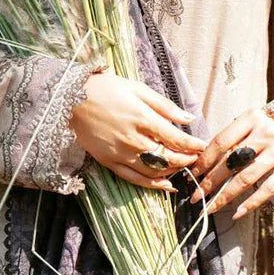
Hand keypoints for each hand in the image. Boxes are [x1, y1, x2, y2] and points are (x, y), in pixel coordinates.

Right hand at [70, 70, 207, 192]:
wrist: (70, 99)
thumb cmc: (105, 88)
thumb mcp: (138, 88)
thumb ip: (164, 106)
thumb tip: (188, 118)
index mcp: (142, 118)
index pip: (176, 138)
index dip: (193, 145)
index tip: (203, 146)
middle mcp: (133, 139)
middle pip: (168, 157)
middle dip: (187, 160)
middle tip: (197, 158)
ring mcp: (120, 153)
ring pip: (154, 170)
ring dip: (172, 171)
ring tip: (183, 167)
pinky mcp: (109, 162)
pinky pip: (134, 178)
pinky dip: (152, 184)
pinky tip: (166, 185)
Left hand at [189, 107, 273, 219]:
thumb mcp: (255, 122)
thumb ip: (235, 137)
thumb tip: (205, 161)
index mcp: (252, 118)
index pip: (221, 141)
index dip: (204, 160)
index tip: (192, 174)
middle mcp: (266, 133)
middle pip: (230, 162)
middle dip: (209, 182)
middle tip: (196, 196)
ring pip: (245, 178)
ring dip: (224, 196)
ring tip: (210, 208)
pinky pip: (268, 189)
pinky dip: (251, 203)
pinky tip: (236, 213)